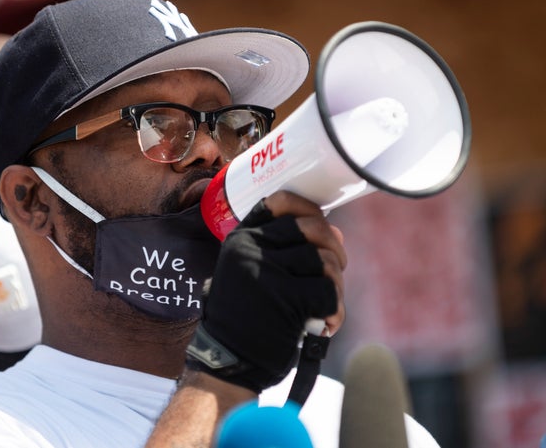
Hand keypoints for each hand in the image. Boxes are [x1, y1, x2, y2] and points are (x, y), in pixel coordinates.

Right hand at [187, 190, 346, 391]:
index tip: (319, 222)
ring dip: (335, 285)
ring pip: (324, 260)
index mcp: (240, 239)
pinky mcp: (283, 297)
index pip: (279, 203)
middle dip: (334, 247)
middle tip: (335, 270)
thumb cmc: (247, 317)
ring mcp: (264, 270)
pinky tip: (326, 323)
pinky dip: (335, 310)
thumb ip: (286, 251)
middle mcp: (249, 248)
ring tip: (326, 304)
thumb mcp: (252, 274)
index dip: (307, 208)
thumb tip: (335, 232)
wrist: (229, 360)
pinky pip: (328, 292)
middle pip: (311, 227)